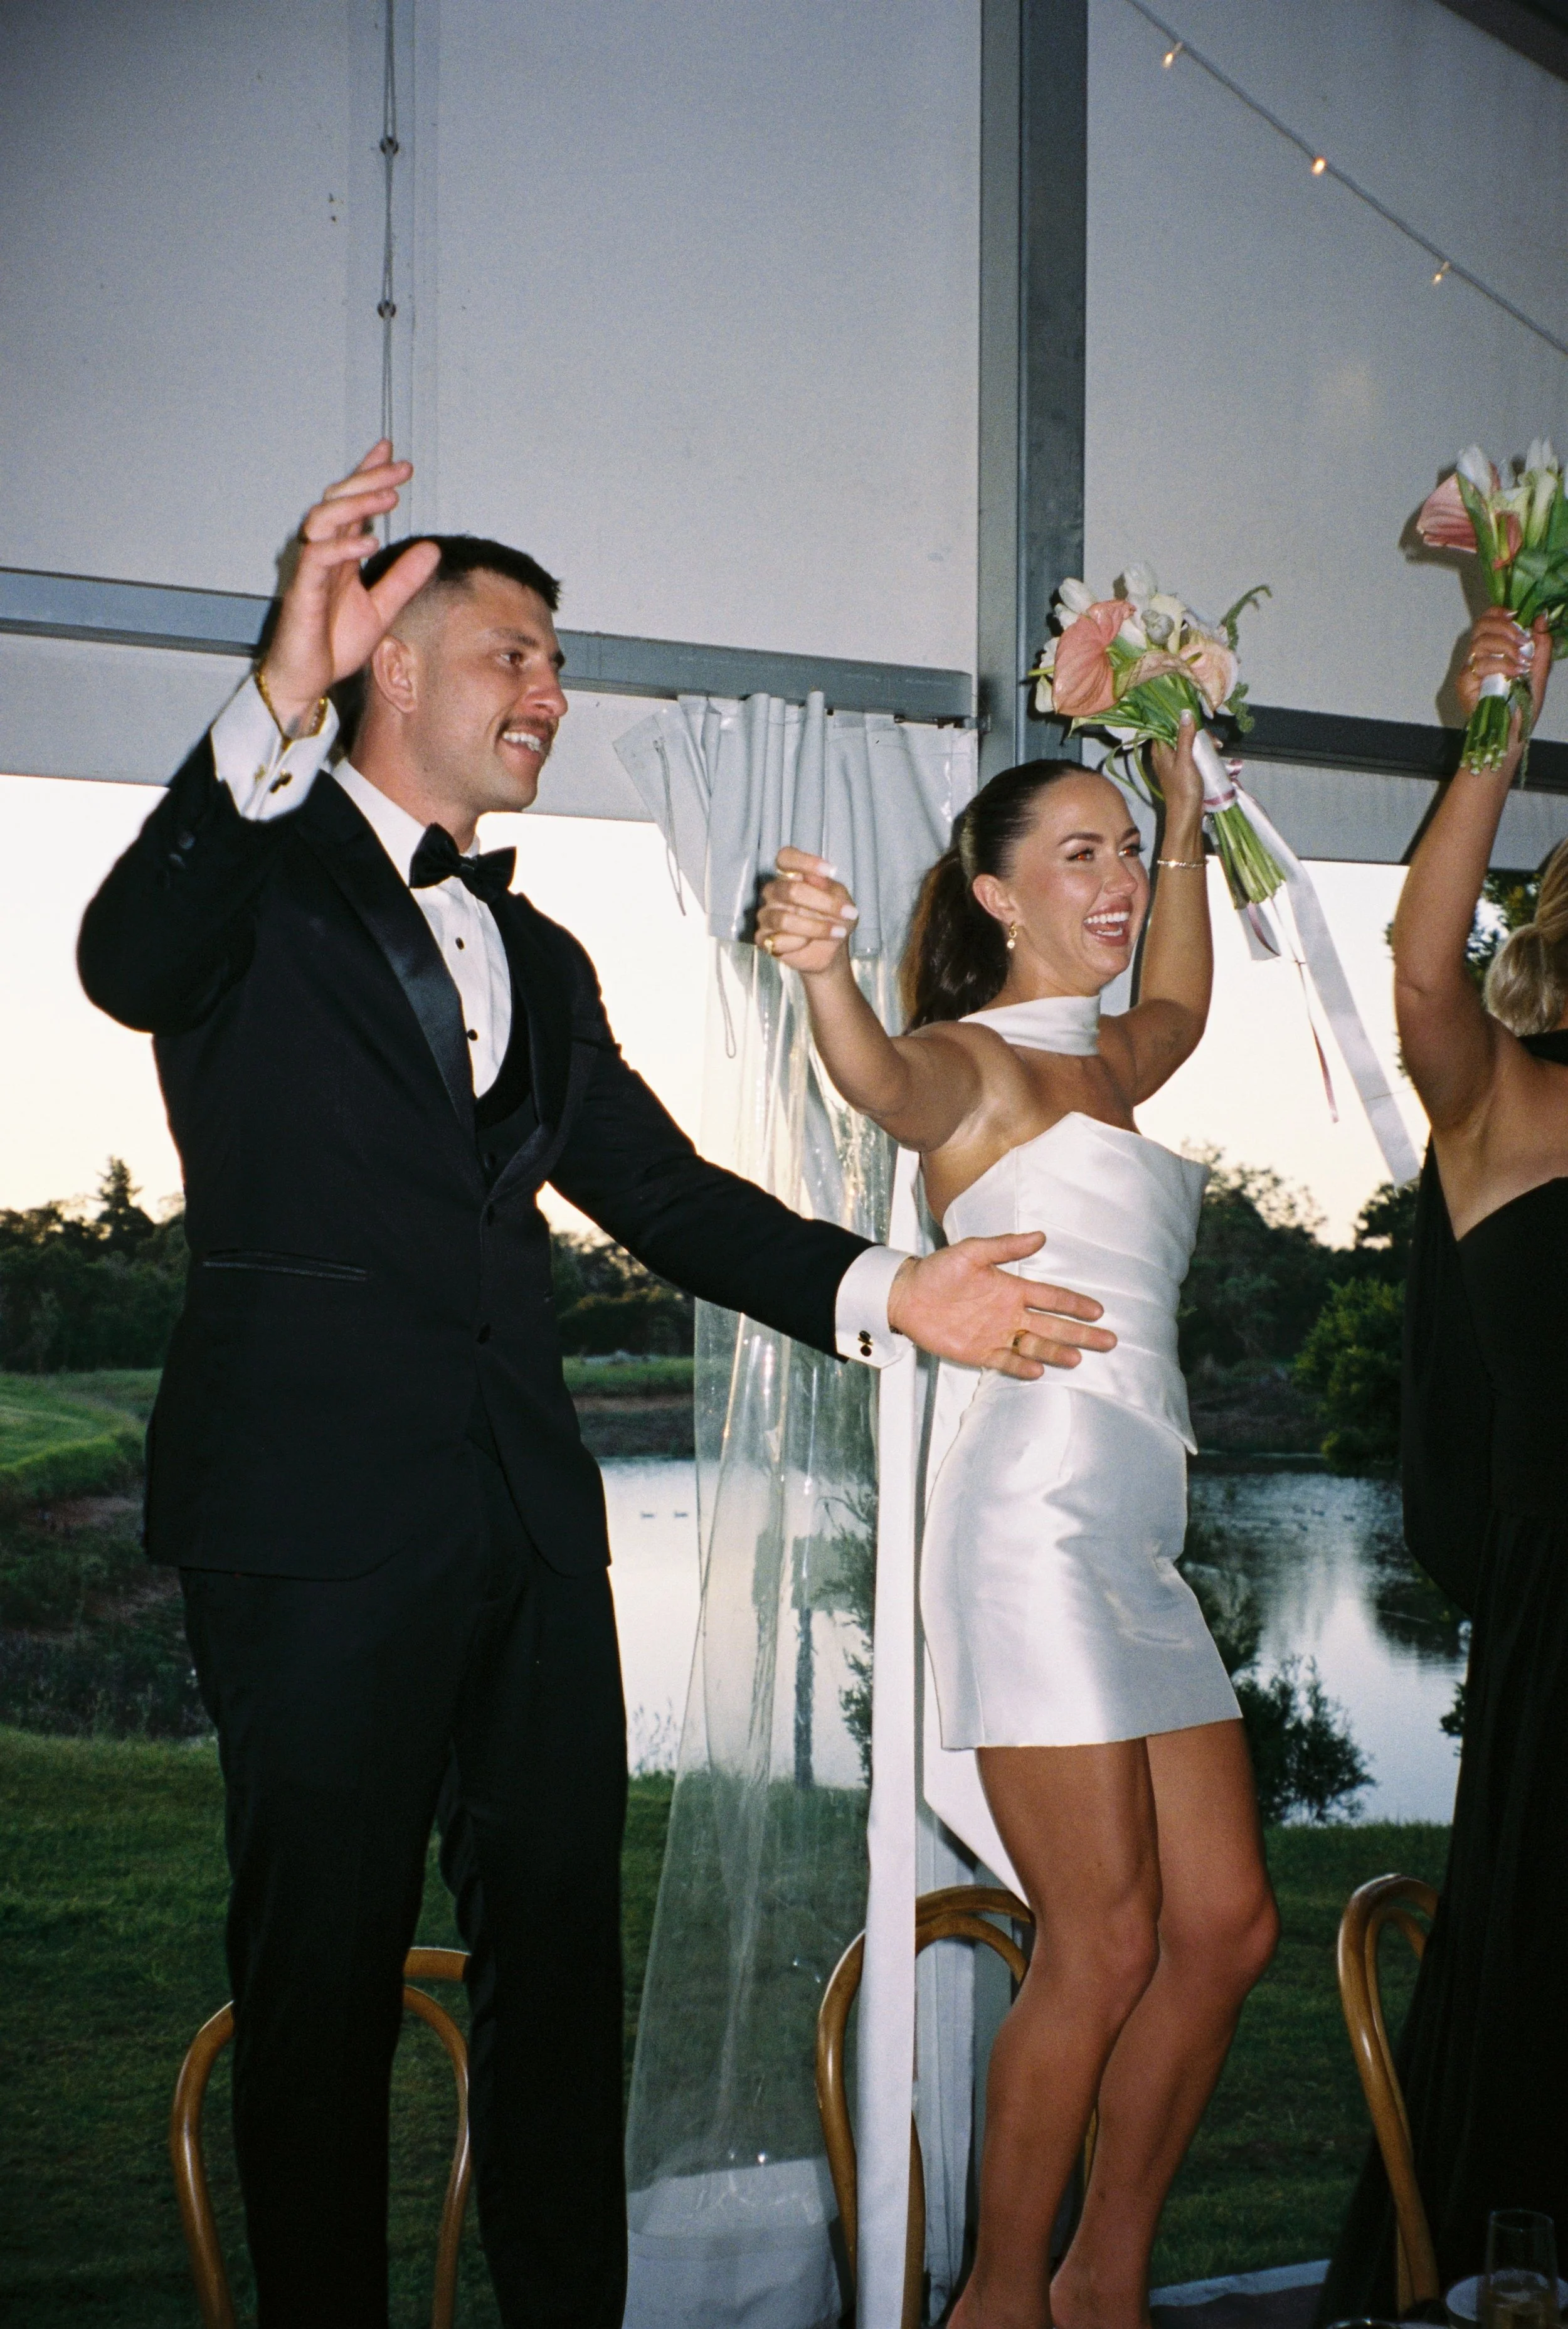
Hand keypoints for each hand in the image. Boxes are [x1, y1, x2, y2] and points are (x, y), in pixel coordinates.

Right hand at [259, 442, 442, 732]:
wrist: (308, 679)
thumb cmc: (334, 643)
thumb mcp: (382, 608)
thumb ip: (404, 579)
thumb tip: (432, 549)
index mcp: (341, 555)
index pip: (353, 504)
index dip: (369, 475)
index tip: (391, 451)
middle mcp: (324, 554)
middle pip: (339, 501)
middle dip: (369, 480)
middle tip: (400, 467)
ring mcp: (311, 570)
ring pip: (324, 520)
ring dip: (356, 506)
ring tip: (389, 497)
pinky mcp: (302, 591)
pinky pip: (318, 559)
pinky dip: (343, 548)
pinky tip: (369, 542)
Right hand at [756, 846, 859, 973]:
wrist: (830, 951)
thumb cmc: (834, 919)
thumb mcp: (842, 902)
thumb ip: (831, 890)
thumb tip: (818, 879)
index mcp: (790, 875)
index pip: (785, 857)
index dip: (806, 861)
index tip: (831, 871)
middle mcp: (774, 892)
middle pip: (791, 890)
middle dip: (824, 903)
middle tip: (848, 913)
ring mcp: (766, 914)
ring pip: (785, 919)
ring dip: (817, 928)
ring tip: (838, 933)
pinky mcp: (763, 938)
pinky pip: (778, 940)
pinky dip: (799, 943)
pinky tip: (809, 943)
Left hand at [886, 1233, 1115, 1379]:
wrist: (907, 1294)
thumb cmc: (939, 1270)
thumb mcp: (972, 1252)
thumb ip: (1005, 1247)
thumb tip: (1040, 1237)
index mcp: (1013, 1289)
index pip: (1052, 1298)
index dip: (1075, 1304)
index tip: (1098, 1310)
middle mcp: (1010, 1314)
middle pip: (1053, 1326)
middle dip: (1080, 1333)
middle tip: (1108, 1340)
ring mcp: (997, 1334)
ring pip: (1035, 1346)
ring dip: (1056, 1352)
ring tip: (1077, 1357)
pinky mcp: (980, 1352)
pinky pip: (1006, 1361)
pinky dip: (1022, 1366)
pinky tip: (1038, 1369)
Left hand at [1149, 711, 1203, 822]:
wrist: (1187, 816)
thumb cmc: (1184, 789)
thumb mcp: (1185, 760)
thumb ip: (1184, 737)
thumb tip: (1185, 713)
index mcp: (1160, 749)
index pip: (1166, 724)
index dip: (1182, 719)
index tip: (1199, 720)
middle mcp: (1165, 753)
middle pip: (1180, 733)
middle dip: (1199, 733)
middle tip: (1214, 741)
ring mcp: (1174, 761)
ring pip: (1189, 742)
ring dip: (1204, 742)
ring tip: (1218, 748)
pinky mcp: (1184, 769)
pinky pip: (1193, 753)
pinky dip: (1203, 752)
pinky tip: (1214, 754)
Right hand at [1457, 607, 1551, 736]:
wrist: (1512, 736)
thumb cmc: (1522, 709)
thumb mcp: (1538, 672)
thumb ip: (1541, 645)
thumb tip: (1541, 617)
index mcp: (1496, 650)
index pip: (1488, 620)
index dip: (1499, 612)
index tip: (1516, 615)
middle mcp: (1480, 657)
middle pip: (1481, 625)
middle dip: (1504, 627)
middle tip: (1522, 641)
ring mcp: (1471, 670)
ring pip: (1481, 642)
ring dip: (1506, 647)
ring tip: (1521, 662)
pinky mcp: (1465, 683)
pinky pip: (1479, 663)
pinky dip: (1500, 664)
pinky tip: (1514, 673)